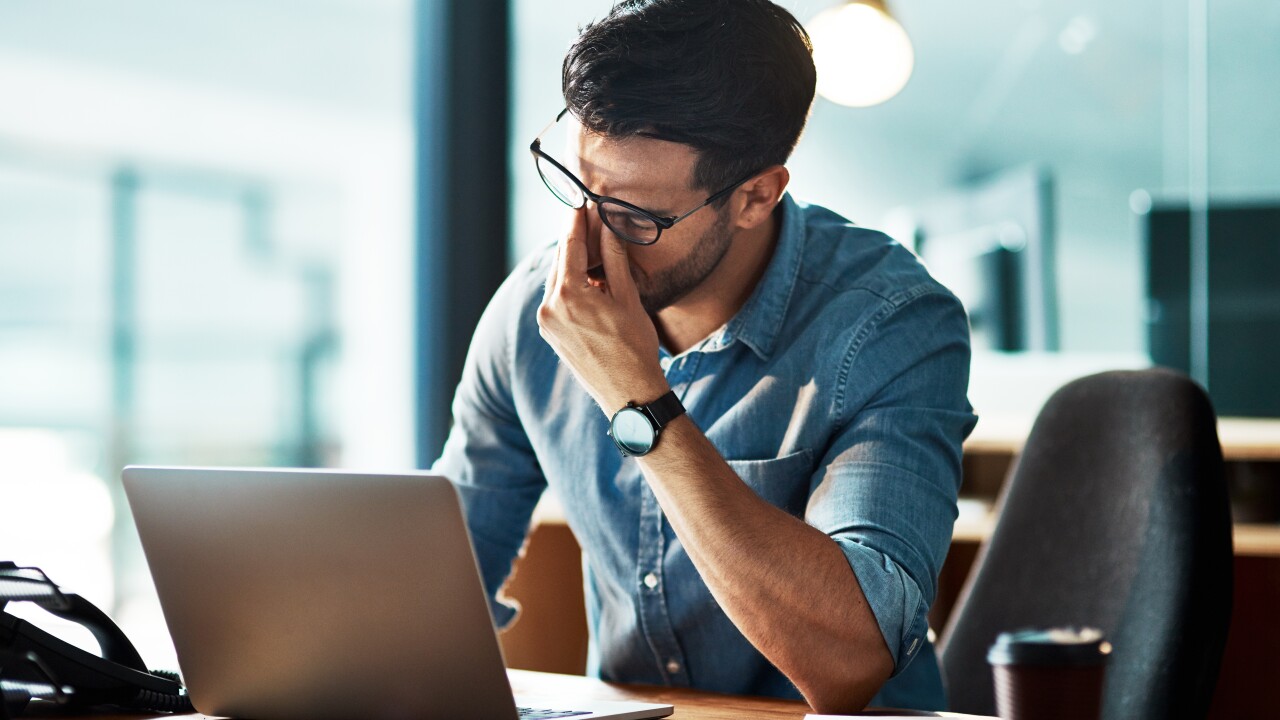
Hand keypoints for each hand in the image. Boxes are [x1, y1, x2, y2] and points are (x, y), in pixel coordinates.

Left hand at [537, 207, 668, 413]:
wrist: (628, 393)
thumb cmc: (634, 347)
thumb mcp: (627, 297)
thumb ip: (615, 258)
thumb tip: (609, 224)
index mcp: (569, 295)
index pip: (571, 245)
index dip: (577, 220)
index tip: (581, 200)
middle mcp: (549, 307)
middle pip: (561, 260)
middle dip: (575, 239)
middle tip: (588, 217)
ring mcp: (546, 322)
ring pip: (557, 280)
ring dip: (573, 262)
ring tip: (593, 248)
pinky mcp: (550, 334)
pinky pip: (557, 298)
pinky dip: (570, 284)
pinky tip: (589, 280)